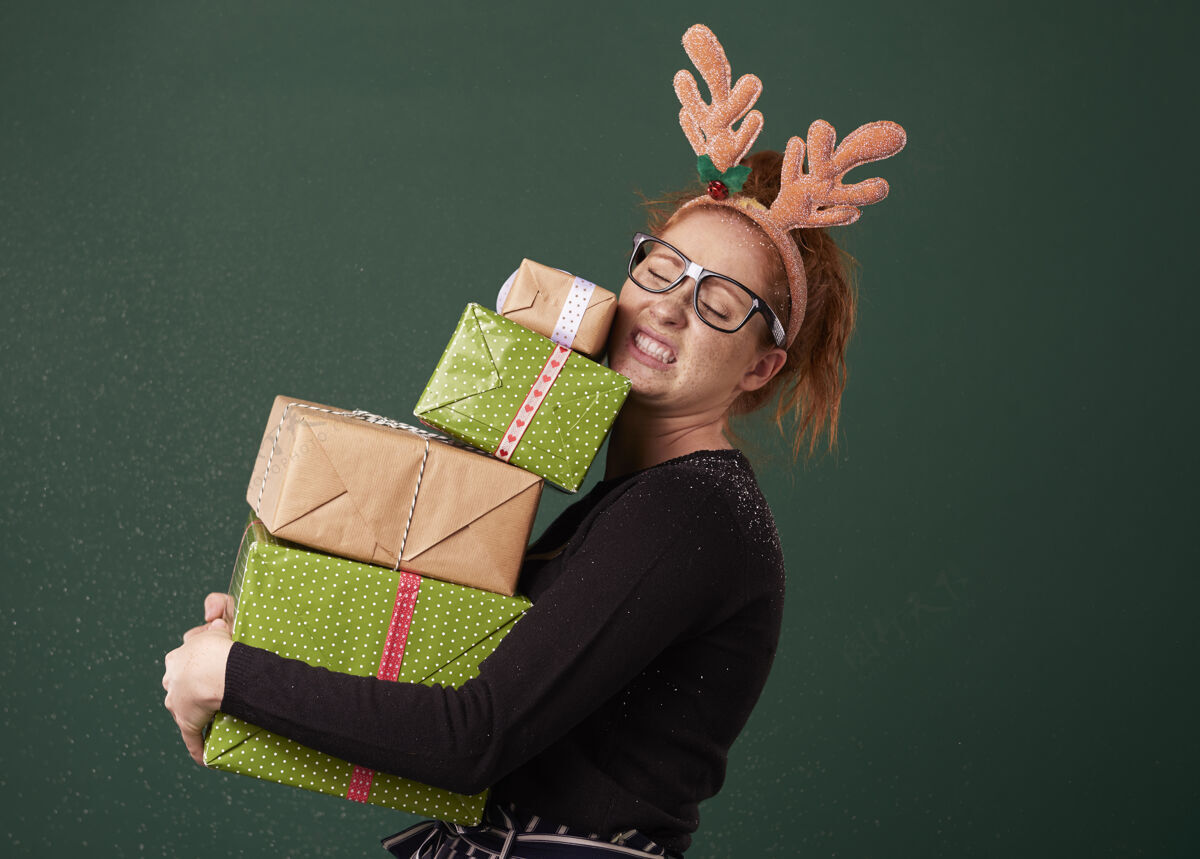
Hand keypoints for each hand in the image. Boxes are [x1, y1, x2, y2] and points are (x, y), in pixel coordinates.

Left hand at [163, 593, 235, 764]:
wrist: (215, 673)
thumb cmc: (218, 647)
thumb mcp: (219, 616)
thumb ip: (217, 604)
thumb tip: (212, 616)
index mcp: (176, 657)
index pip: (185, 654)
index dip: (201, 654)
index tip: (216, 655)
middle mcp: (171, 680)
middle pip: (180, 681)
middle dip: (192, 683)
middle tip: (216, 683)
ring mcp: (177, 704)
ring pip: (183, 706)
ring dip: (195, 710)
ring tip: (216, 711)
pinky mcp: (187, 723)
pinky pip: (193, 739)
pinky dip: (198, 748)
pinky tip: (205, 757)